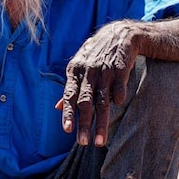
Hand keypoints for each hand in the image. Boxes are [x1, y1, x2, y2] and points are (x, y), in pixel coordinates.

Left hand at [57, 21, 139, 146]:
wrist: (119, 35)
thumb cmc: (95, 55)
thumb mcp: (79, 67)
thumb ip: (70, 88)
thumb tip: (57, 108)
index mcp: (74, 71)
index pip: (69, 96)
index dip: (68, 113)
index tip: (67, 130)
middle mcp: (88, 71)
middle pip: (85, 102)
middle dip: (84, 124)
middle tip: (82, 143)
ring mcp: (105, 71)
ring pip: (102, 102)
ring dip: (101, 123)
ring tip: (100, 141)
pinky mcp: (121, 70)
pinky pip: (119, 90)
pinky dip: (118, 99)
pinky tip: (119, 105)